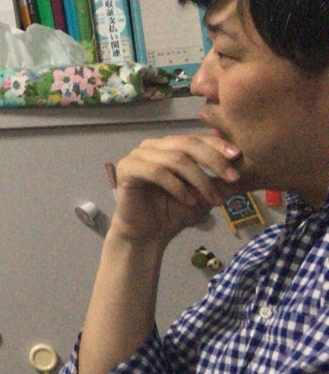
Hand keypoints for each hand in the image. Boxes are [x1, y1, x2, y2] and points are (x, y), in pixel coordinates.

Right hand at [109, 131, 238, 248]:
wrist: (148, 235)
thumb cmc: (174, 212)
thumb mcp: (206, 195)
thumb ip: (220, 181)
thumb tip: (247, 169)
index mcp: (170, 146)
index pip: (197, 138)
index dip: (218, 144)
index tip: (238, 157)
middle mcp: (153, 146)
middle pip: (187, 144)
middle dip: (214, 161)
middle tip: (232, 178)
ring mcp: (138, 156)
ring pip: (175, 159)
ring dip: (199, 180)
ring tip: (212, 200)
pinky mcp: (127, 169)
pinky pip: (156, 171)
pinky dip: (177, 186)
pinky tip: (188, 200)